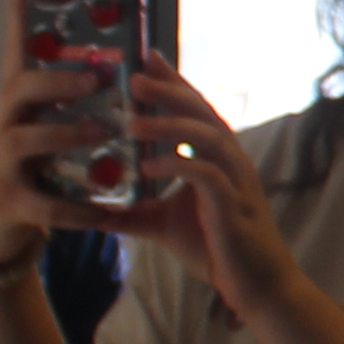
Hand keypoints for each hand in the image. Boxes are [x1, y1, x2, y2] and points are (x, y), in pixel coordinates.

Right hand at [0, 54, 113, 253]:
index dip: (16, 14)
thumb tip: (106, 70)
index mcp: (11, 106)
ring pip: (23, 140)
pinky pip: (44, 205)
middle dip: (56, 80)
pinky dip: (77, 210)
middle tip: (94, 78)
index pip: (15, 53)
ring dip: (66, 133)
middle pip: (17, 90)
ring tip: (103, 132)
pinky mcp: (6, 204)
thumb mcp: (33, 132)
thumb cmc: (19, 172)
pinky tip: (105, 213)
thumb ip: (60, 106)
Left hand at [113, 54, 287, 312]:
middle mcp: (229, 160)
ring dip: (170, 125)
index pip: (194, 108)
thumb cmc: (216, 248)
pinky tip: (150, 167)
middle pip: (202, 111)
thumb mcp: (162, 224)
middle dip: (169, 91)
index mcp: (216, 157)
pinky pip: (207, 176)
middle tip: (135, 78)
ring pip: (206, 137)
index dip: (173, 81)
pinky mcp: (233, 206)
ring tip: (133, 123)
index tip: (146, 57)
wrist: (255, 286)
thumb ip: (130, 212)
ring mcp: (234, 181)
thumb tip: (88, 210)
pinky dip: (179, 165)